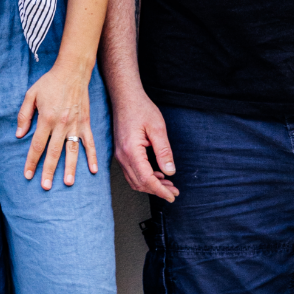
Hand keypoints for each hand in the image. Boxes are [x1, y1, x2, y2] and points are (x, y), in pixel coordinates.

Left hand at [15, 61, 97, 189]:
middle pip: (54, 152)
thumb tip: (19, 135)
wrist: (72, 71)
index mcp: (46, 118)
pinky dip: (92, 156)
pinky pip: (89, 142)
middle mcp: (61, 124)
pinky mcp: (85, 123)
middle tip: (45, 186)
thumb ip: (24, 115)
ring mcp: (75, 124)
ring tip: (68, 183)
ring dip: (70, 168)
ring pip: (72, 150)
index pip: (37, 145)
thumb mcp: (31, 94)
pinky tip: (93, 170)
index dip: (31, 161)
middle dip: (49, 171)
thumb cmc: (49, 82)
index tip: (27, 174)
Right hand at [111, 84, 177, 200]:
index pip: (146, 178)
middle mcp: (122, 155)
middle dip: (157, 190)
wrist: (125, 97)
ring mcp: (119, 154)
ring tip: (168, 185)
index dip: (160, 190)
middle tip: (174, 192)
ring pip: (134, 179)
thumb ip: (164, 151)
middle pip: (139, 183)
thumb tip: (170, 171)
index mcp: (131, 150)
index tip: (172, 196)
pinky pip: (131, 171)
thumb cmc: (140, 108)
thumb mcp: (157, 128)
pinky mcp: (121, 151)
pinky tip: (157, 174)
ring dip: (151, 185)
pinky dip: (144, 177)